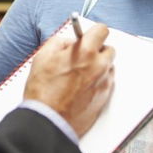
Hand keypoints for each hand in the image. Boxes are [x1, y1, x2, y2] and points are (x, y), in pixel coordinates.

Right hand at [24, 23, 114, 137]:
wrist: (48, 122)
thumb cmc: (43, 93)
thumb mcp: (43, 57)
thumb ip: (60, 42)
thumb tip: (69, 41)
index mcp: (85, 52)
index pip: (102, 30)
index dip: (94, 32)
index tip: (89, 36)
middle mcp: (99, 66)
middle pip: (109, 49)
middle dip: (97, 51)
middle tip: (82, 57)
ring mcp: (104, 83)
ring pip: (108, 67)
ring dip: (99, 67)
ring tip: (79, 76)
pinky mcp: (105, 97)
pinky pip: (106, 82)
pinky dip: (98, 82)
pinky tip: (82, 88)